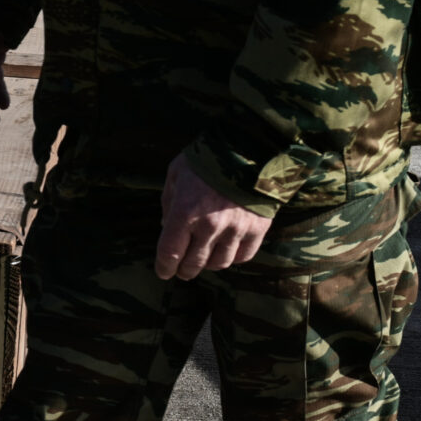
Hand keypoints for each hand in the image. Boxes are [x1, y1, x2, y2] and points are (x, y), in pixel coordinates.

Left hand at [154, 154, 272, 280]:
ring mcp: (235, 229)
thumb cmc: (207, 158)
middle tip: (182, 271)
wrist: (251, 148)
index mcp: (185, 212)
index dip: (164, 267)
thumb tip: (166, 227)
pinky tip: (226, 251)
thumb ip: (169, 202)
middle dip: (184, 270)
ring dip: (208, 265)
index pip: (170, 252)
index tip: (163, 272)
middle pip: (193, 263)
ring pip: (218, 263)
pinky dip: (233, 257)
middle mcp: (210, 226)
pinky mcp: (257, 229)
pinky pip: (243, 256)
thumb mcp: (177, 173)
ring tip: (204, 260)